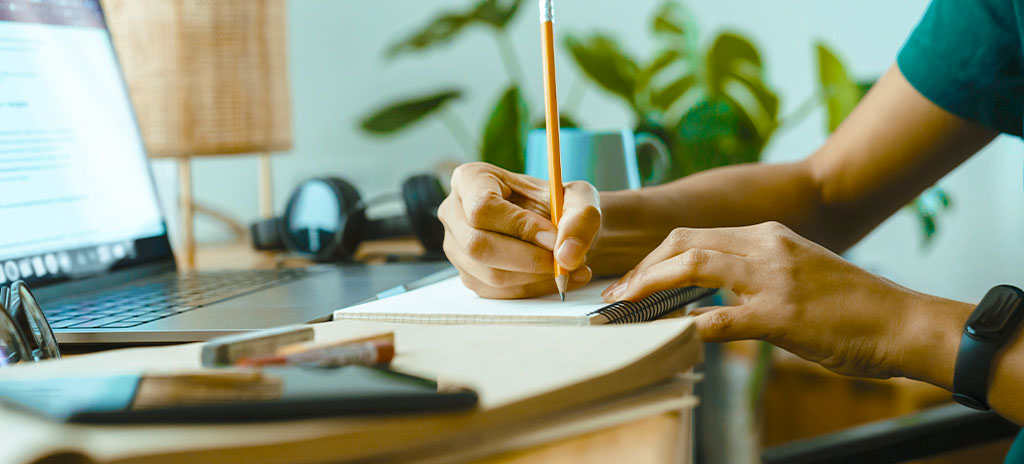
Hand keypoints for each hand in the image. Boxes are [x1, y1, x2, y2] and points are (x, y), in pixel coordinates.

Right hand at [439, 162, 601, 298]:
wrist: (555, 225)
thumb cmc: (560, 203)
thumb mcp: (580, 197)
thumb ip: (581, 218)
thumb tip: (566, 255)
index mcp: (470, 179)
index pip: (482, 207)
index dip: (519, 226)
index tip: (553, 237)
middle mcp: (453, 212)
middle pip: (478, 245)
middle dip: (528, 259)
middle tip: (564, 261)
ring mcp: (456, 247)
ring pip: (489, 274)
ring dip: (535, 277)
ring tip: (569, 268)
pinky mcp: (469, 275)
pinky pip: (497, 292)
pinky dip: (532, 289)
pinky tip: (557, 278)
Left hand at [602, 221, 935, 378]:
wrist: (902, 322)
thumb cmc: (852, 305)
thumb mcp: (798, 271)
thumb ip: (755, 275)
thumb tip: (711, 295)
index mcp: (769, 234)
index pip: (696, 234)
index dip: (658, 256)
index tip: (635, 277)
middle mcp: (766, 245)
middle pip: (684, 242)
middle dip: (643, 266)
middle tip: (619, 292)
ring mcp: (773, 278)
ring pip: (693, 266)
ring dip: (651, 285)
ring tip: (626, 306)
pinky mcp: (781, 314)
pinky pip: (720, 317)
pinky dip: (688, 325)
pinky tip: (669, 335)